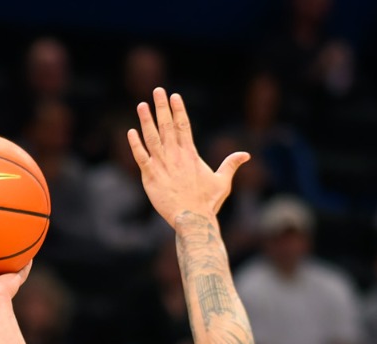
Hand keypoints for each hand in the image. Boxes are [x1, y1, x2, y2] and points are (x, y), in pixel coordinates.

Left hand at [128, 88, 248, 227]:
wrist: (193, 219)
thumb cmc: (208, 203)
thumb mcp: (222, 182)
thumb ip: (230, 164)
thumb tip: (246, 154)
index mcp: (191, 155)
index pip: (184, 126)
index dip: (179, 110)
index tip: (174, 96)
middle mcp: (175, 156)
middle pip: (167, 126)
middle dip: (162, 107)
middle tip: (157, 90)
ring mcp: (162, 165)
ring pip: (152, 138)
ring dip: (146, 121)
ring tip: (141, 105)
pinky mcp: (151, 177)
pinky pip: (141, 158)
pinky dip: (135, 145)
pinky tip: (130, 132)